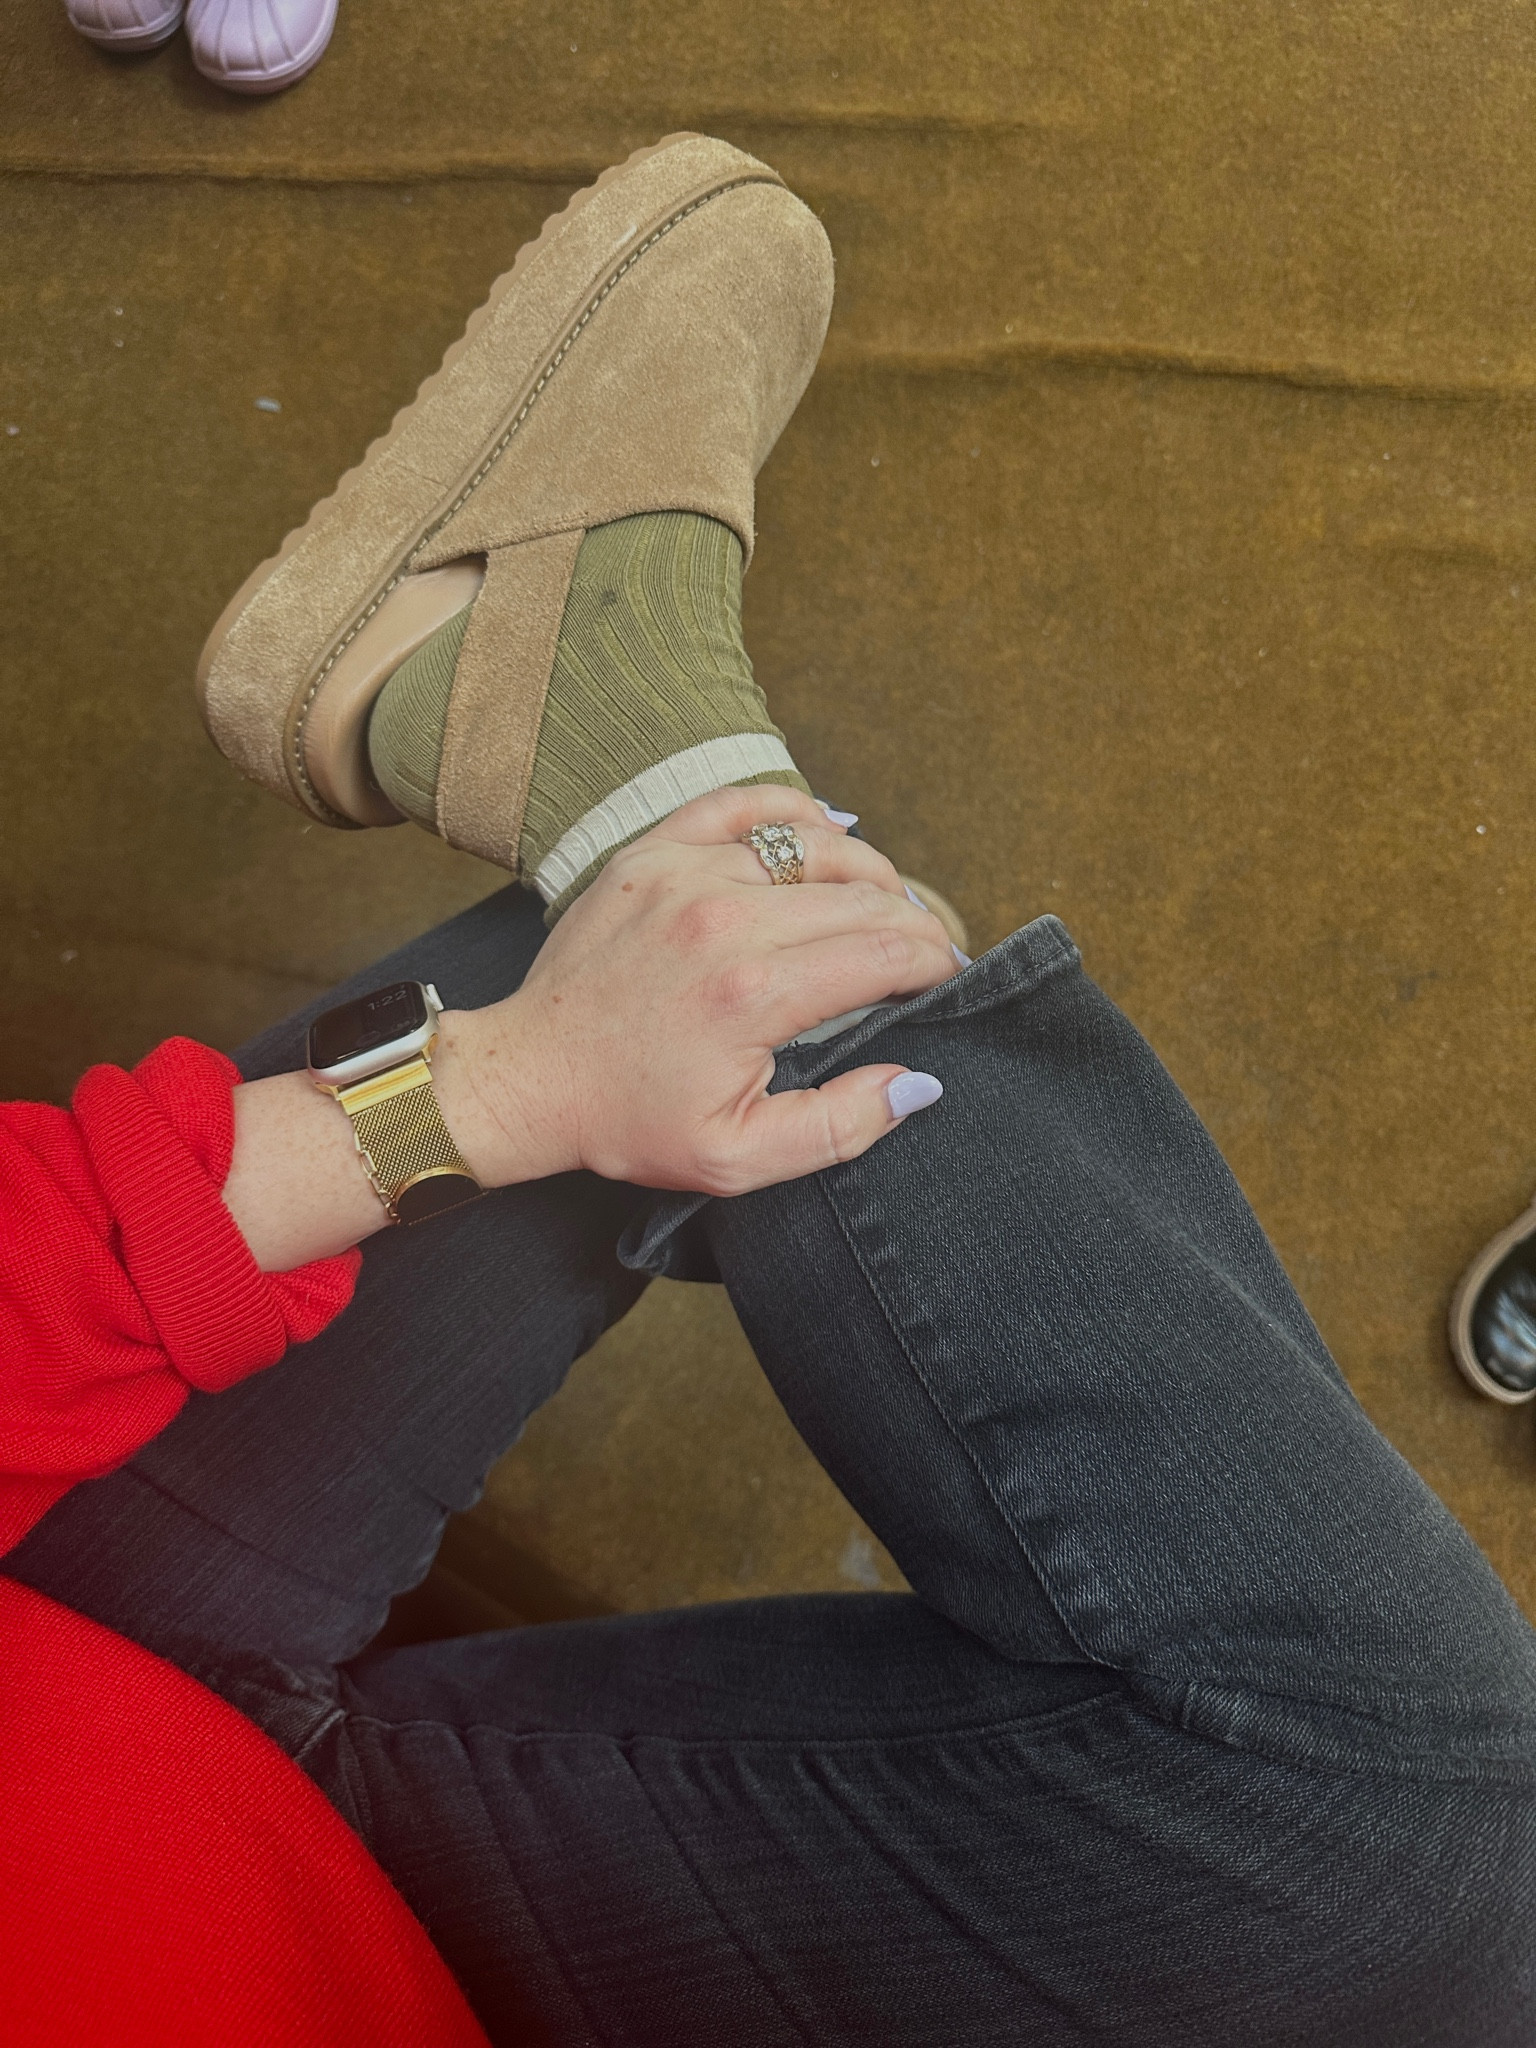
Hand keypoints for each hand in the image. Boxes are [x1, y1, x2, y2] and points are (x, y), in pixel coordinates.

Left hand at [443, 784, 957, 1197]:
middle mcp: (725, 919)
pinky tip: (828, 833)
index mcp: (754, 994)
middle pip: (864, 896)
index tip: (946, 980)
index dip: (935, 963)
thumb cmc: (630, 1121)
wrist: (531, 1076)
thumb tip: (917, 1080)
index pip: (887, 952)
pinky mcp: (653, 852)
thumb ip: (841, 1126)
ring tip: (883, 906)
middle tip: (925, 953)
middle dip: (913, 924)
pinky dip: (797, 812)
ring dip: (868, 872)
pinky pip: (744, 804)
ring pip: (817, 844)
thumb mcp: (739, 1157)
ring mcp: (685, 874)